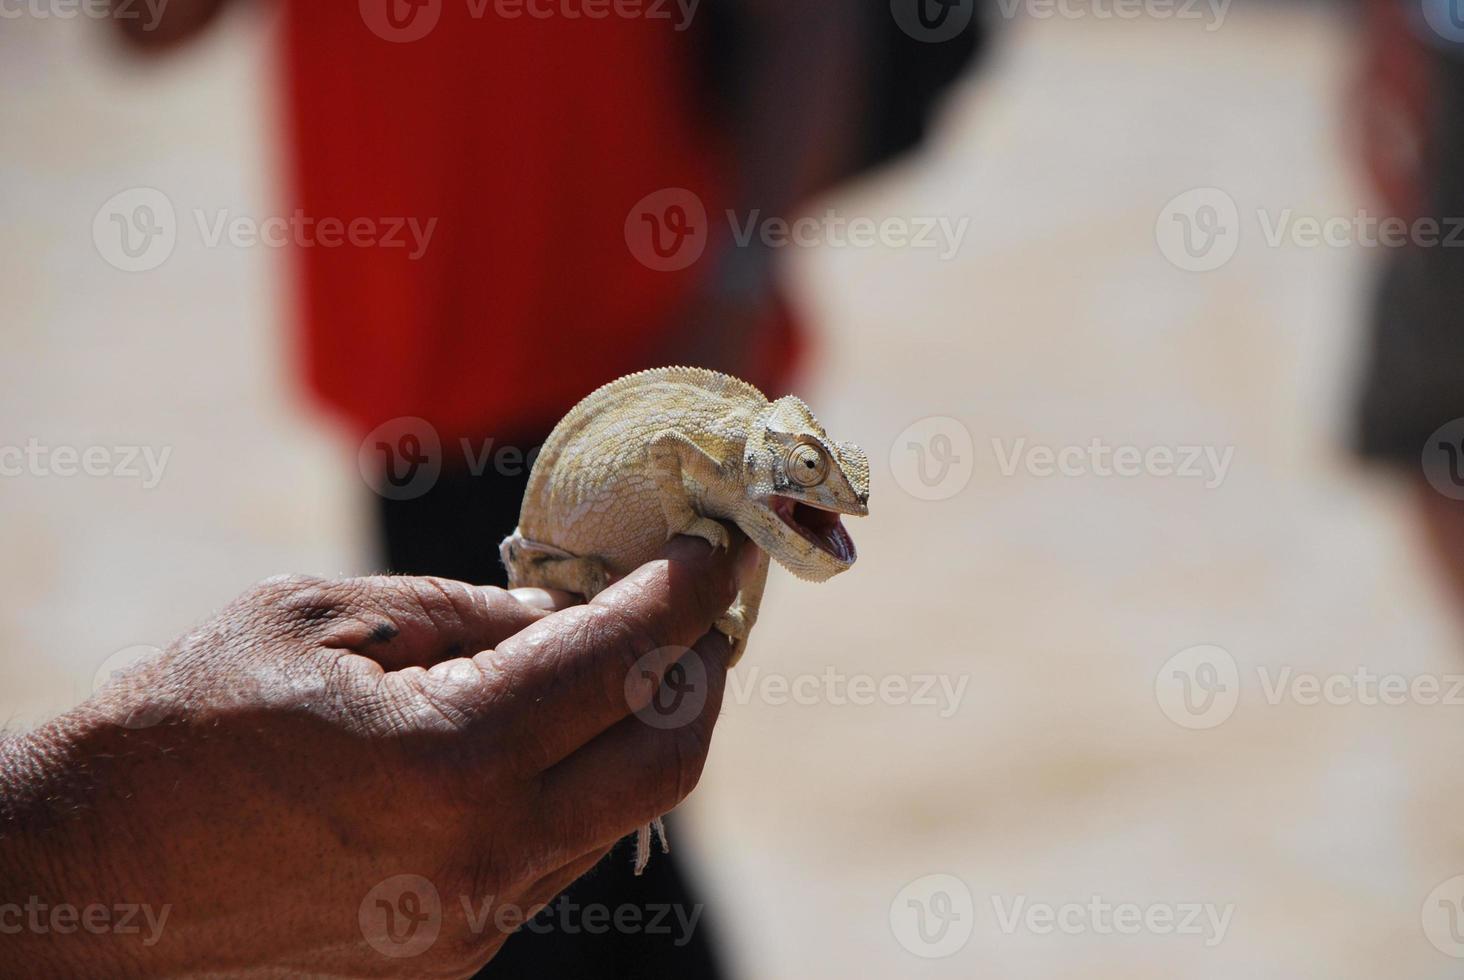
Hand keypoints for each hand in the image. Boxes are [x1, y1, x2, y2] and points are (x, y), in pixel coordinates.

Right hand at [0, 537, 743, 977]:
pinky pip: (558, 855)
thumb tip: (571, 611)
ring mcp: (472, 920)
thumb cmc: (185, 720)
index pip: (623, 661)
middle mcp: (481, 858)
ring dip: (647, 729)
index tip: (716, 549)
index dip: (686, 592)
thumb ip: (470, 613)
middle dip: (701, 669)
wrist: (87, 878)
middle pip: (665, 759)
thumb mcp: (324, 619)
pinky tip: (556, 731)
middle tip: (698, 605)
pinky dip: (584, 784)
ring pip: (620, 814)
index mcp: (448, 759)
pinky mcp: (452, 950)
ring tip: (636, 657)